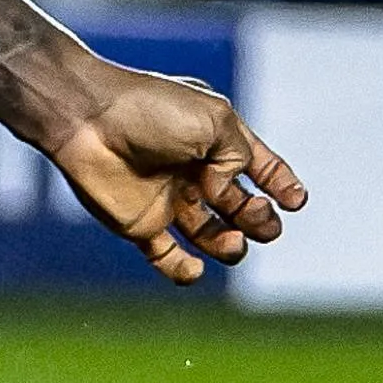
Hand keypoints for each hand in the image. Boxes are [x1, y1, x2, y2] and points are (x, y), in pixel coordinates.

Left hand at [39, 68, 300, 285]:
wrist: (86, 119)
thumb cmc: (150, 110)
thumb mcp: (214, 121)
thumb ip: (240, 157)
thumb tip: (229, 191)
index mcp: (217, 143)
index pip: (262, 168)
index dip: (284, 186)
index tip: (296, 202)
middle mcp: (196, 174)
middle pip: (243, 210)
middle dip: (260, 220)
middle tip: (254, 215)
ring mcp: (169, 201)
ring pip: (214, 238)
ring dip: (231, 246)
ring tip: (230, 240)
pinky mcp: (140, 226)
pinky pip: (168, 259)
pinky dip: (186, 271)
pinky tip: (195, 265)